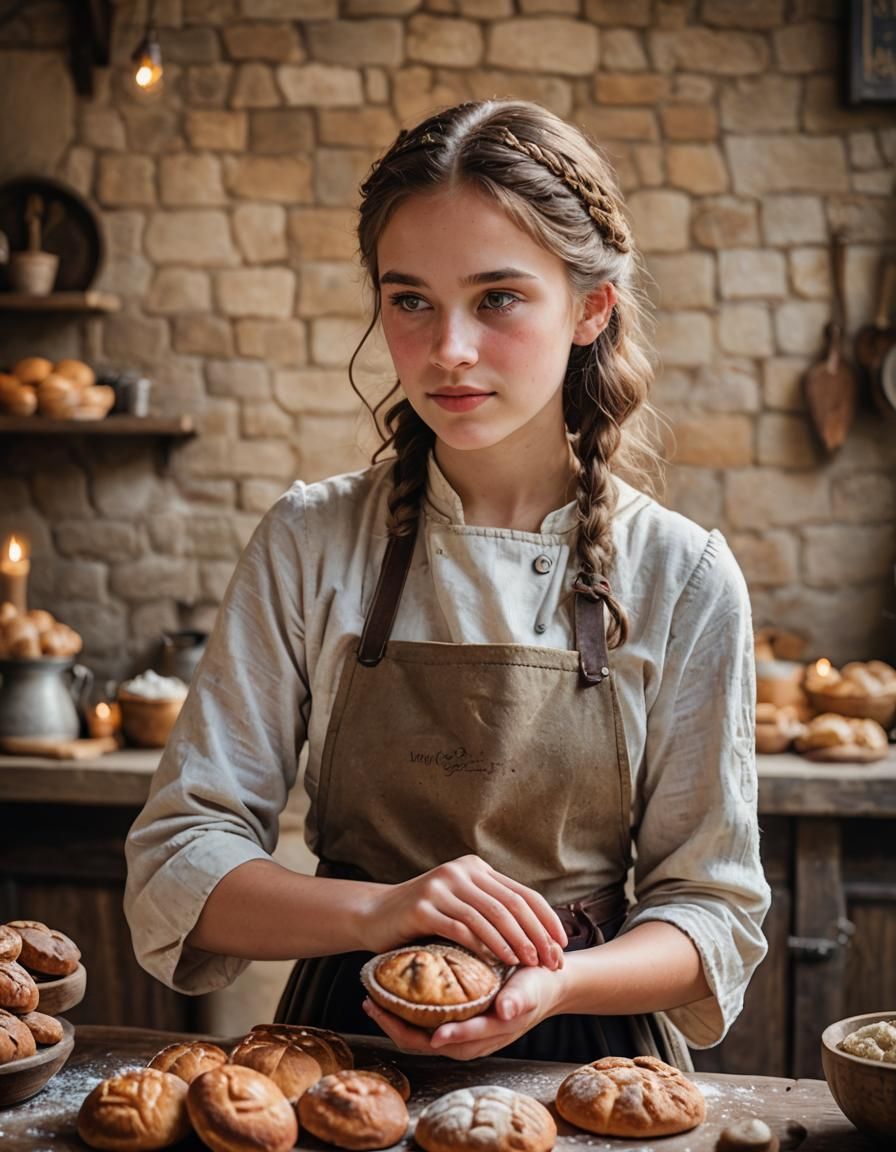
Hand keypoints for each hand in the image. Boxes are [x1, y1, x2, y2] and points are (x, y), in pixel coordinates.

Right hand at [358, 855, 566, 969]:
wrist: (374, 915)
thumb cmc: (423, 917)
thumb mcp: (460, 904)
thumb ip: (489, 907)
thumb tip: (534, 930)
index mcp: (475, 868)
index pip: (522, 894)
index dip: (546, 920)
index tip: (562, 946)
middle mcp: (461, 871)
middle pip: (510, 905)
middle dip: (536, 935)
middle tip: (551, 961)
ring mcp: (441, 886)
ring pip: (489, 915)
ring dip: (514, 942)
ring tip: (529, 964)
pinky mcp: (422, 906)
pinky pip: (461, 927)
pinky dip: (484, 945)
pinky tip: (498, 962)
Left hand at [362, 965, 562, 1060]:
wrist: (545, 985)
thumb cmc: (537, 985)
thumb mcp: (531, 989)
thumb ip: (518, 1000)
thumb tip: (505, 1010)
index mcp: (490, 1032)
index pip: (456, 1040)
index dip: (430, 1033)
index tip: (410, 1023)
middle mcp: (472, 1040)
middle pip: (427, 1043)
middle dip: (397, 1027)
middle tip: (372, 1004)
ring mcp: (462, 1034)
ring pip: (420, 1037)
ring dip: (394, 1022)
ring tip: (372, 1000)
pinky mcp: (455, 1022)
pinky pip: (424, 1025)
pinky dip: (404, 1014)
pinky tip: (390, 995)